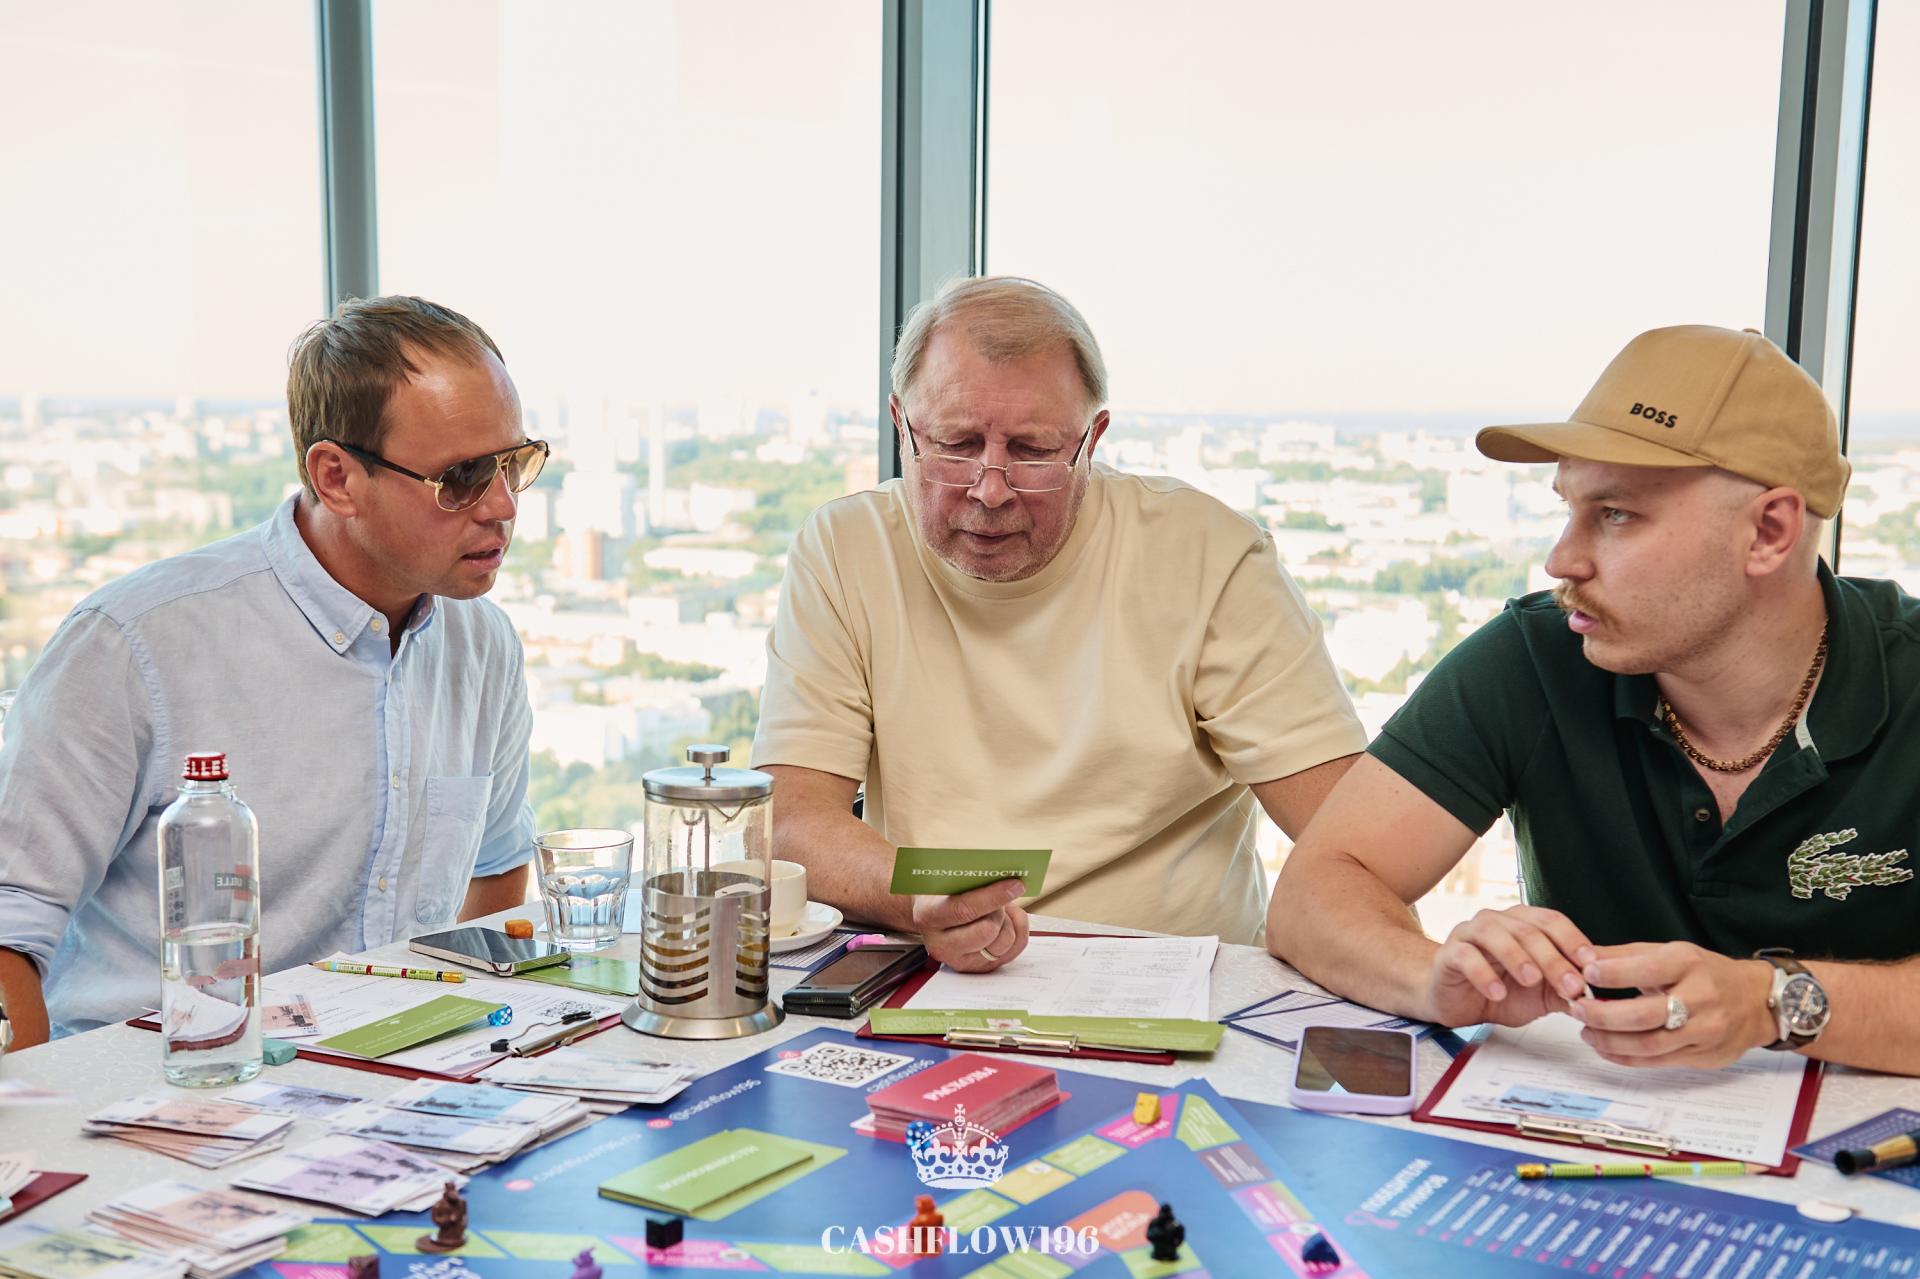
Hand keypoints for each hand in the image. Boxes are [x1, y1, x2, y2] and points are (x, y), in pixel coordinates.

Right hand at [911, 879, 1030, 972]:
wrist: (933, 914)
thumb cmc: (943, 893)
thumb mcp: (947, 881)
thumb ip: (970, 879)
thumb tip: (1004, 876)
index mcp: (929, 918)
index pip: (964, 910)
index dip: (993, 897)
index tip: (1014, 885)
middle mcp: (942, 945)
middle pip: (988, 931)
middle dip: (999, 910)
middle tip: (998, 898)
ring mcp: (962, 961)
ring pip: (1005, 941)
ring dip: (1008, 921)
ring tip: (998, 910)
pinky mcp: (981, 968)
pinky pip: (1015, 949)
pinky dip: (1017, 930)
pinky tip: (1006, 920)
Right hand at [1425, 906, 1595, 1028]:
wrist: (1456, 1000)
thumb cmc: (1499, 990)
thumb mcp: (1541, 996)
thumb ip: (1565, 992)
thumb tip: (1599, 997)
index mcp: (1522, 923)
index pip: (1552, 921)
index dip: (1573, 940)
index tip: (1591, 965)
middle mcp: (1497, 922)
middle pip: (1529, 931)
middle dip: (1554, 959)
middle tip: (1570, 986)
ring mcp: (1470, 934)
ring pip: (1496, 935)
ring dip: (1518, 958)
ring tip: (1533, 980)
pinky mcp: (1449, 953)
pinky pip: (1466, 956)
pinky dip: (1483, 974)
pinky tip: (1497, 992)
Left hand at [1569, 942, 1774, 1067]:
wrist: (1756, 1001)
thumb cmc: (1707, 973)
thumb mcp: (1671, 952)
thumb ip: (1625, 956)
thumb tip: (1583, 956)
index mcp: (1689, 965)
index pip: (1647, 970)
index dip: (1613, 974)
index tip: (1585, 973)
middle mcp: (1700, 998)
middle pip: (1645, 1014)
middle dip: (1603, 1015)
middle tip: (1576, 1009)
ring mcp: (1705, 1031)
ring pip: (1650, 1044)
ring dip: (1611, 1041)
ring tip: (1586, 1032)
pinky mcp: (1704, 1056)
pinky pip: (1659, 1061)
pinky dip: (1627, 1058)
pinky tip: (1607, 1049)